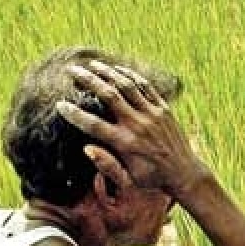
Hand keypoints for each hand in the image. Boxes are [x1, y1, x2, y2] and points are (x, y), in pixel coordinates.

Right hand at [56, 60, 209, 197]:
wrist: (184, 173)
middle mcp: (138, 125)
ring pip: (126, 85)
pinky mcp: (163, 109)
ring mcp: (152, 114)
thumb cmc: (151, 179)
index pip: (93, 125)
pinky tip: (117, 70)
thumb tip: (86, 148)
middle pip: (108, 95)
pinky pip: (145, 86)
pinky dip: (129, 75)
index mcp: (125, 144)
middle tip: (71, 70)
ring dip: (107, 72)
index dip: (75, 114)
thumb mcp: (128, 180)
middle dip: (87, 80)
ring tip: (91, 64)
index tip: (60, 104)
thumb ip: (107, 166)